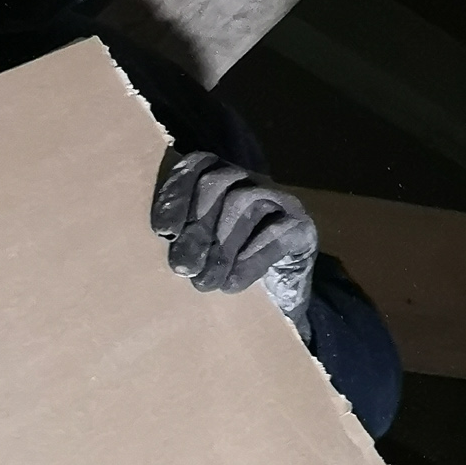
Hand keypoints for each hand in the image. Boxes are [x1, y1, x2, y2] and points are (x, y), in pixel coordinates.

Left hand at [150, 149, 317, 334]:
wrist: (280, 297)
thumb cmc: (228, 271)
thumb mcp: (201, 253)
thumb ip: (183, 239)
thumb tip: (168, 251)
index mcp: (220, 180)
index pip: (195, 167)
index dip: (176, 195)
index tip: (163, 231)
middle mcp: (249, 182)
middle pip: (217, 184)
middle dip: (195, 226)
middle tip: (182, 267)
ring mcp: (279, 200)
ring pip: (244, 203)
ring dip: (220, 245)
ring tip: (206, 282)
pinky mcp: (302, 226)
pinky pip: (275, 233)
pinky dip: (249, 260)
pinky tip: (233, 284)